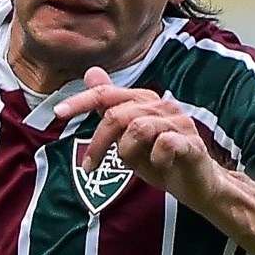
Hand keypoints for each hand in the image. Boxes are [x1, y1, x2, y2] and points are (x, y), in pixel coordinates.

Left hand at [53, 67, 224, 208]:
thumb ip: (110, 107)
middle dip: (98, 143)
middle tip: (91, 167)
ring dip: (125, 152)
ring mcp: (178, 123)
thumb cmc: (160, 158)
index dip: (81, 101)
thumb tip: (91, 73)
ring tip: (128, 165)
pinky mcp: (191, 143)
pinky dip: (155, 159)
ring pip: (138, 128)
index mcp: (143, 102)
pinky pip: (165, 144)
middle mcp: (161, 107)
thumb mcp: (127, 135)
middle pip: (118, 114)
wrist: (196, 181)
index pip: (107, 94)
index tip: (58, 113)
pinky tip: (158, 165)